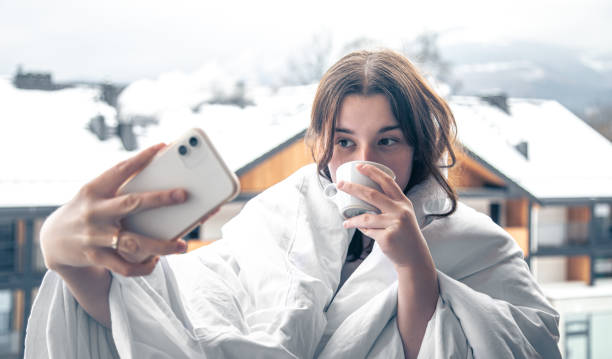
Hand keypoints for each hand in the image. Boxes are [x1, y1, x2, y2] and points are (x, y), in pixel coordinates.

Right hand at [40, 143, 216, 276]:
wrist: (53, 239)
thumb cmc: (86, 210)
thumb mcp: (95, 194)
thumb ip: (120, 189)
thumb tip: (159, 182)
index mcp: (94, 190)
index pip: (120, 170)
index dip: (142, 158)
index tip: (163, 147)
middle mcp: (94, 211)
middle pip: (131, 204)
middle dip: (159, 199)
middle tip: (183, 195)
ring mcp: (94, 236)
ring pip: (134, 242)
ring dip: (161, 245)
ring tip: (182, 245)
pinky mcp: (96, 257)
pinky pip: (125, 266)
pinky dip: (143, 266)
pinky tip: (156, 261)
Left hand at [338, 163, 431, 270]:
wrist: (414, 257)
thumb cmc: (404, 234)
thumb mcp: (403, 215)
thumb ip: (389, 205)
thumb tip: (364, 196)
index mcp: (403, 202)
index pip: (387, 182)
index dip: (373, 172)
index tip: (359, 166)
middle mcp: (400, 211)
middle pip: (372, 195)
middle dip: (353, 188)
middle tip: (340, 184)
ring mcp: (394, 224)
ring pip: (366, 218)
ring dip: (353, 219)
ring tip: (346, 221)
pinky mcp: (388, 238)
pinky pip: (368, 232)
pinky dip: (362, 231)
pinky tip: (359, 231)